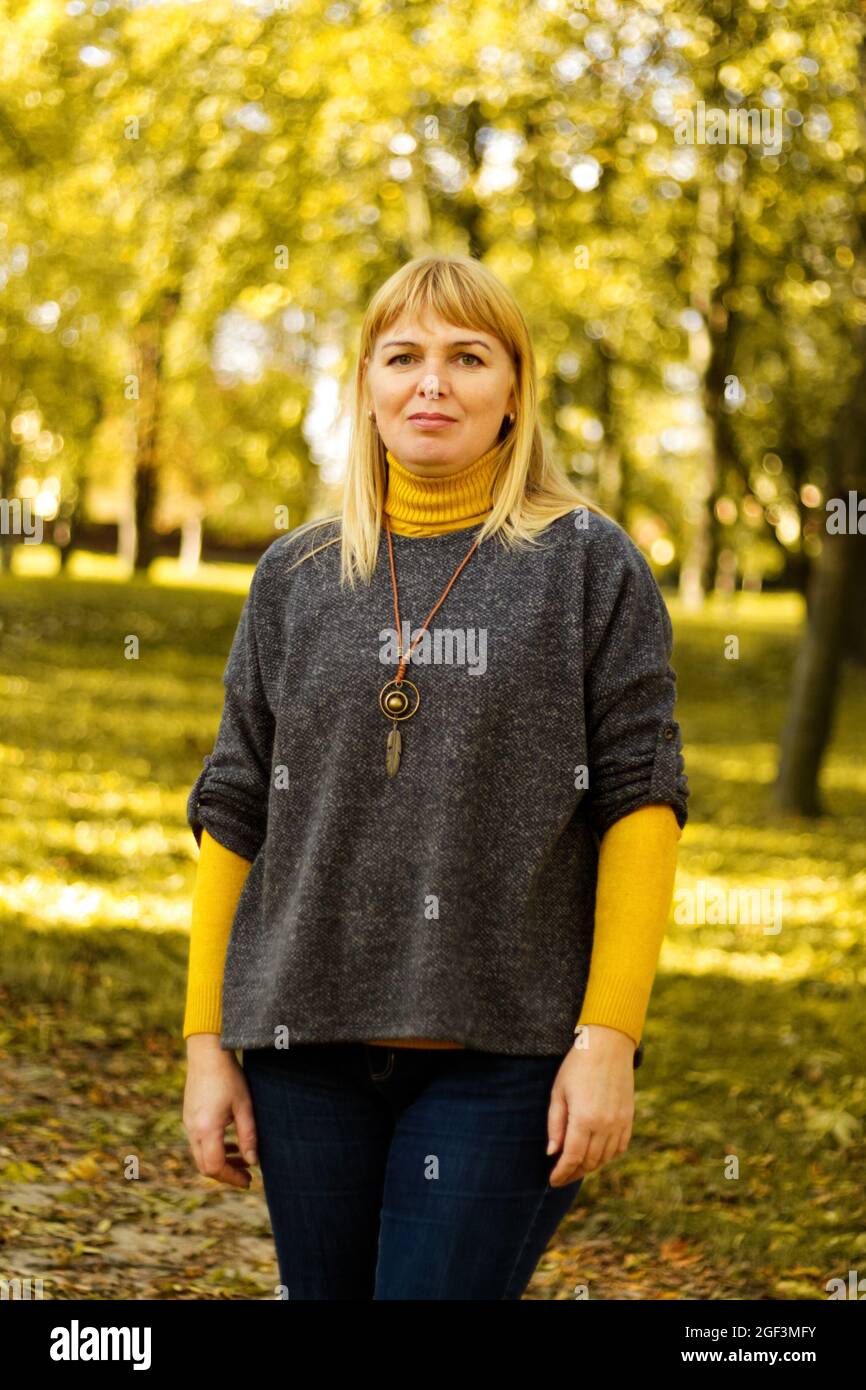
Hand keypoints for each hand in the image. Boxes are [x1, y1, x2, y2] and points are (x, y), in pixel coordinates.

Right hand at [183, 1034, 257, 1188]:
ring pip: (201, 1155)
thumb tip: (253, 1162)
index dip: (232, 1178)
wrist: (207, 1053)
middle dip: (226, 1173)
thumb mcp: (244, 1106)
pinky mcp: (189, 1116)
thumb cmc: (229, 1077)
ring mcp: (188, 1123)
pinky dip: (214, 1148)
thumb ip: (248, 1136)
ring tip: (243, 1157)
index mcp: (207, 1129)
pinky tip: (230, 1142)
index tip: (249, 1181)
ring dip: (221, 1160)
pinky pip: (198, 1142)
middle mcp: (193, 1129)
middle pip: (205, 1166)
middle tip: (247, 1174)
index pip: (215, 1167)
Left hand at [546, 1024, 635, 1186]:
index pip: (572, 1158)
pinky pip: (619, 1148)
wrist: (608, 1045)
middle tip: (561, 1175)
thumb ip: (555, 1125)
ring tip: (576, 1166)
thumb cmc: (578, 1066)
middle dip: (574, 1172)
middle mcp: (605, 1125)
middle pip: (589, 1162)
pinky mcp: (629, 1118)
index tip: (552, 1181)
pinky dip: (607, 1156)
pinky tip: (597, 1155)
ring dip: (590, 1166)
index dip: (562, 1173)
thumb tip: (552, 1153)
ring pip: (605, 1158)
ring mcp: (620, 1123)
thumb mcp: (559, 1092)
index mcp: (584, 1118)